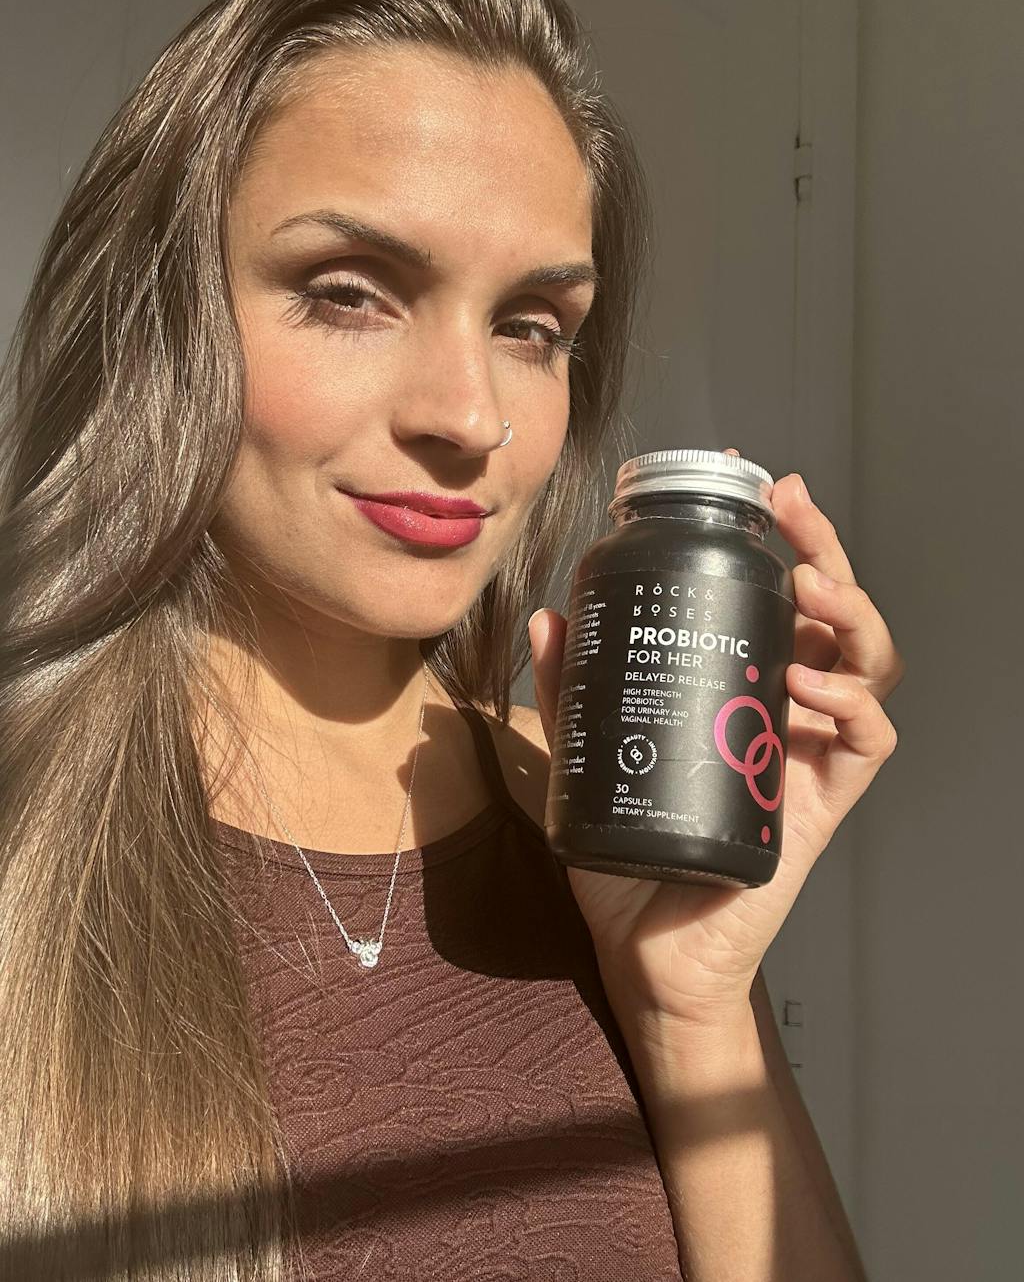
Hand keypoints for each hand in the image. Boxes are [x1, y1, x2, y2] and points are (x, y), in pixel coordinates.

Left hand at [528, 449, 904, 1039]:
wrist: (642, 955)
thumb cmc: (624, 857)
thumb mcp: (584, 759)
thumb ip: (568, 693)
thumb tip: (546, 617)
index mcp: (737, 692)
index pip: (773, 603)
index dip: (777, 542)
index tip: (757, 488)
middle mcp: (784, 715)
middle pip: (831, 618)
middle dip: (824, 552)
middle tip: (794, 509)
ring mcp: (806, 759)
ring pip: (868, 668)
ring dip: (851, 616)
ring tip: (809, 586)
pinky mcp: (818, 808)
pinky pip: (866, 745)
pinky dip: (849, 706)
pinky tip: (807, 686)